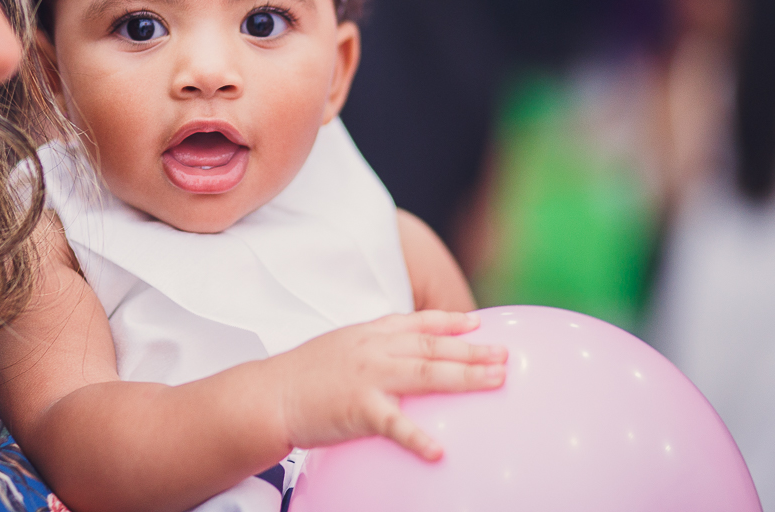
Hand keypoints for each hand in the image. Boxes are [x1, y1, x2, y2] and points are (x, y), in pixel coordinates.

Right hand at [270, 311, 505, 459]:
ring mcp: (367, 376)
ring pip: (425, 372)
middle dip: (472, 349)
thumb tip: (400, 358)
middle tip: (505, 356)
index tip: (478, 325)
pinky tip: (439, 451)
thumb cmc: (303, 375)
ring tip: (495, 381)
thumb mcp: (340, 348)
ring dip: (464, 375)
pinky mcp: (358, 407)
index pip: (416, 323)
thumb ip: (372, 349)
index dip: (450, 323)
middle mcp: (373, 349)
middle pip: (431, 346)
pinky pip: (394, 423)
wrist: (269, 393)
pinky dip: (417, 437)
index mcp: (368, 334)